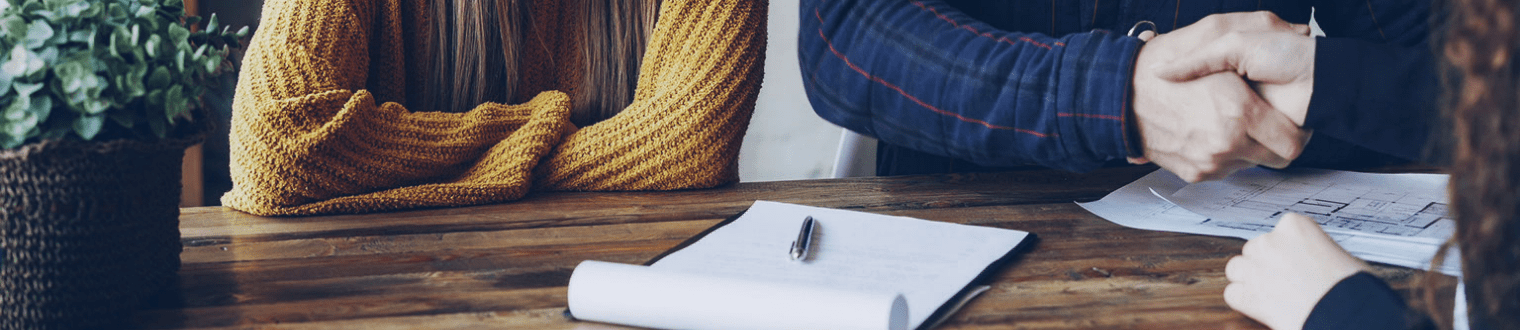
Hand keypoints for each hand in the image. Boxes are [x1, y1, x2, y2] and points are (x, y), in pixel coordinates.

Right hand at [1129, 11, 1311, 181]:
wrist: (1117, 93)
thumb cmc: (1163, 62)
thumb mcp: (1215, 32)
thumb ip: (1262, 27)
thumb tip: (1301, 29)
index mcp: (1237, 113)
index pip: (1293, 143)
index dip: (1297, 130)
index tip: (1289, 117)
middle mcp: (1225, 144)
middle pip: (1276, 158)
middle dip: (1273, 138)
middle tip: (1263, 116)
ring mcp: (1208, 163)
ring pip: (1251, 164)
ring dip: (1248, 146)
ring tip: (1232, 120)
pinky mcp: (1195, 174)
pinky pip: (1225, 170)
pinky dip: (1224, 154)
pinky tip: (1213, 130)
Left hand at [1224, 213, 1370, 329]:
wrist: (1345, 310)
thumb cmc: (1352, 285)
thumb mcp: (1340, 254)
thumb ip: (1316, 250)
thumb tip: (1314, 259)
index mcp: (1294, 225)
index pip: (1279, 232)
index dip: (1286, 250)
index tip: (1295, 262)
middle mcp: (1269, 241)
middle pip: (1255, 248)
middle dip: (1265, 264)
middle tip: (1285, 281)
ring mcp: (1254, 267)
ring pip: (1237, 268)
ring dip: (1249, 279)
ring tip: (1272, 293)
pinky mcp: (1246, 294)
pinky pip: (1232, 293)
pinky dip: (1244, 301)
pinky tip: (1262, 307)